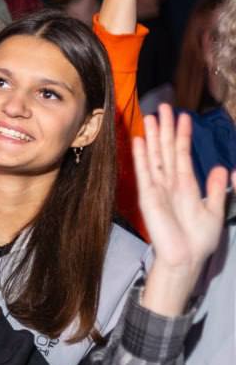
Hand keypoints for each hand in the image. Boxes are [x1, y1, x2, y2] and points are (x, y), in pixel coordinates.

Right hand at [134, 105, 231, 315]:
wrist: (186, 258)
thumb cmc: (199, 238)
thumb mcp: (215, 209)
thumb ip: (217, 189)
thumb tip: (224, 167)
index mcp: (186, 184)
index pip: (183, 154)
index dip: (183, 135)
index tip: (184, 116)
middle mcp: (169, 183)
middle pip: (167, 150)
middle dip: (166, 128)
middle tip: (163, 106)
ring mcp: (157, 188)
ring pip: (156, 156)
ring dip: (154, 137)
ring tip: (151, 117)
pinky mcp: (148, 196)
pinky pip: (145, 172)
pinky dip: (142, 157)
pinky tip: (140, 141)